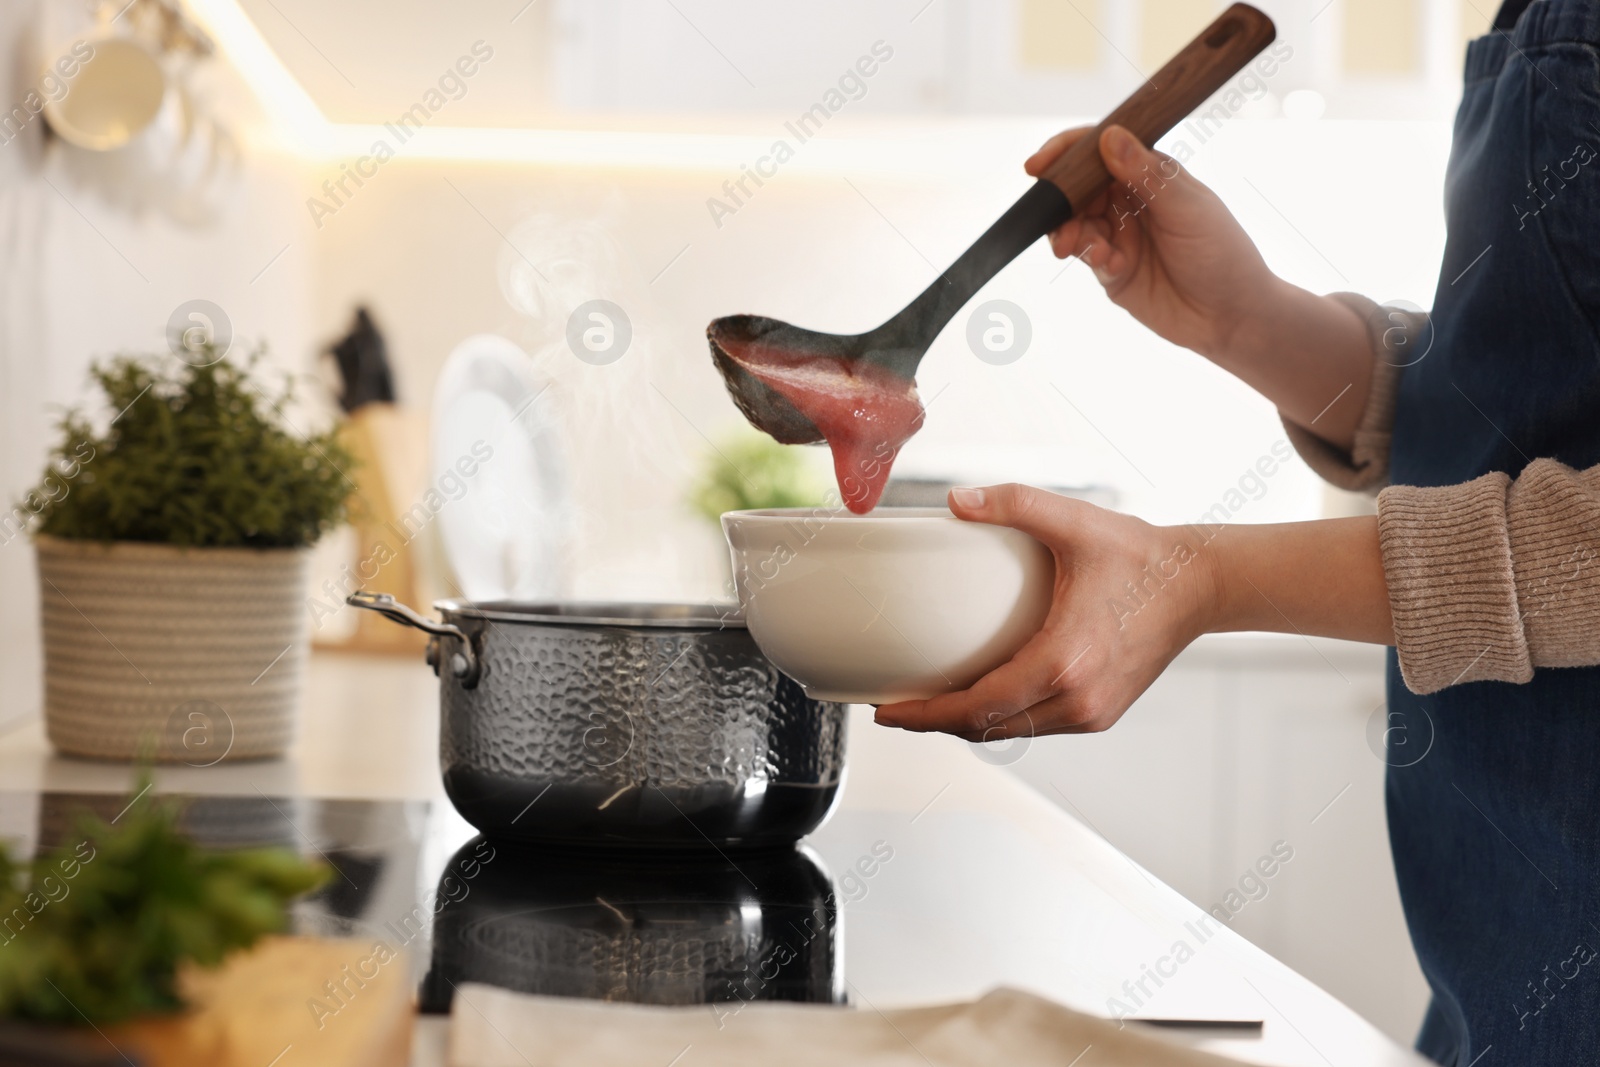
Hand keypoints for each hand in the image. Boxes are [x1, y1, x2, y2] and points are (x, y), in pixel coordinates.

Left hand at [874, 484, 1219, 739]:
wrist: (1200, 584)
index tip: (887, 711)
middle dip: (934, 723)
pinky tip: (977, 699)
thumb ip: (1013, 504)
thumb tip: (954, 500)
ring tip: (925, 704)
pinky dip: (1001, 718)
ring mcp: (1092, 712)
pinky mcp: (1101, 714)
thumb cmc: (1141, 555)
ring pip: (1011, 732)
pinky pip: (1037, 724)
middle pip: (986, 729)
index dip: (925, 715)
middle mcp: (1078, 698)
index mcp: (1064, 661)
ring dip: (967, 724)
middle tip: (892, 708)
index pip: (978, 707)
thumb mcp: (1074, 522)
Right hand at [1026, 125, 1279, 362]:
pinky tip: (1110, 265)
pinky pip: (1086, 256)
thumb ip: (1146, 173)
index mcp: (1150, 175)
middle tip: (1057, 220)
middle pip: (1077, 189)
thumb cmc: (1222, 253)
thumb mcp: (1187, 207)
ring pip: (1075, 224)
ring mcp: (1119, 237)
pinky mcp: (1112, 271)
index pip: (1099, 151)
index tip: (1039, 165)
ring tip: (1083, 249)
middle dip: (1060, 202)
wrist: (1231, 316)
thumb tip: (1109, 135)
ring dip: (1071, 233)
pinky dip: (1091, 257)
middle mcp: (1130, 202)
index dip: (1066, 153)